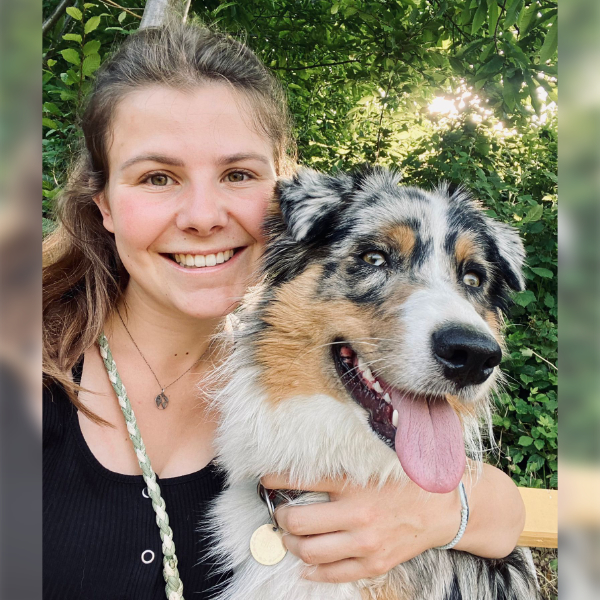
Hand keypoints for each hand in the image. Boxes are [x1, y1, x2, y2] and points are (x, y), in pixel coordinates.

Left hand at [260, 474, 460, 583]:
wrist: (444, 508)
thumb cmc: (406, 480)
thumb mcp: (374, 462)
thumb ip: (343, 462)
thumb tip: (305, 460)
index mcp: (354, 483)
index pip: (299, 480)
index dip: (274, 479)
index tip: (265, 478)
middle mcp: (356, 514)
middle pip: (297, 522)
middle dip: (279, 518)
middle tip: (278, 512)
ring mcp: (365, 543)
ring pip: (309, 552)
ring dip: (290, 545)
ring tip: (289, 537)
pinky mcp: (374, 564)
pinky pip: (332, 574)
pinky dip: (311, 572)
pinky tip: (305, 564)